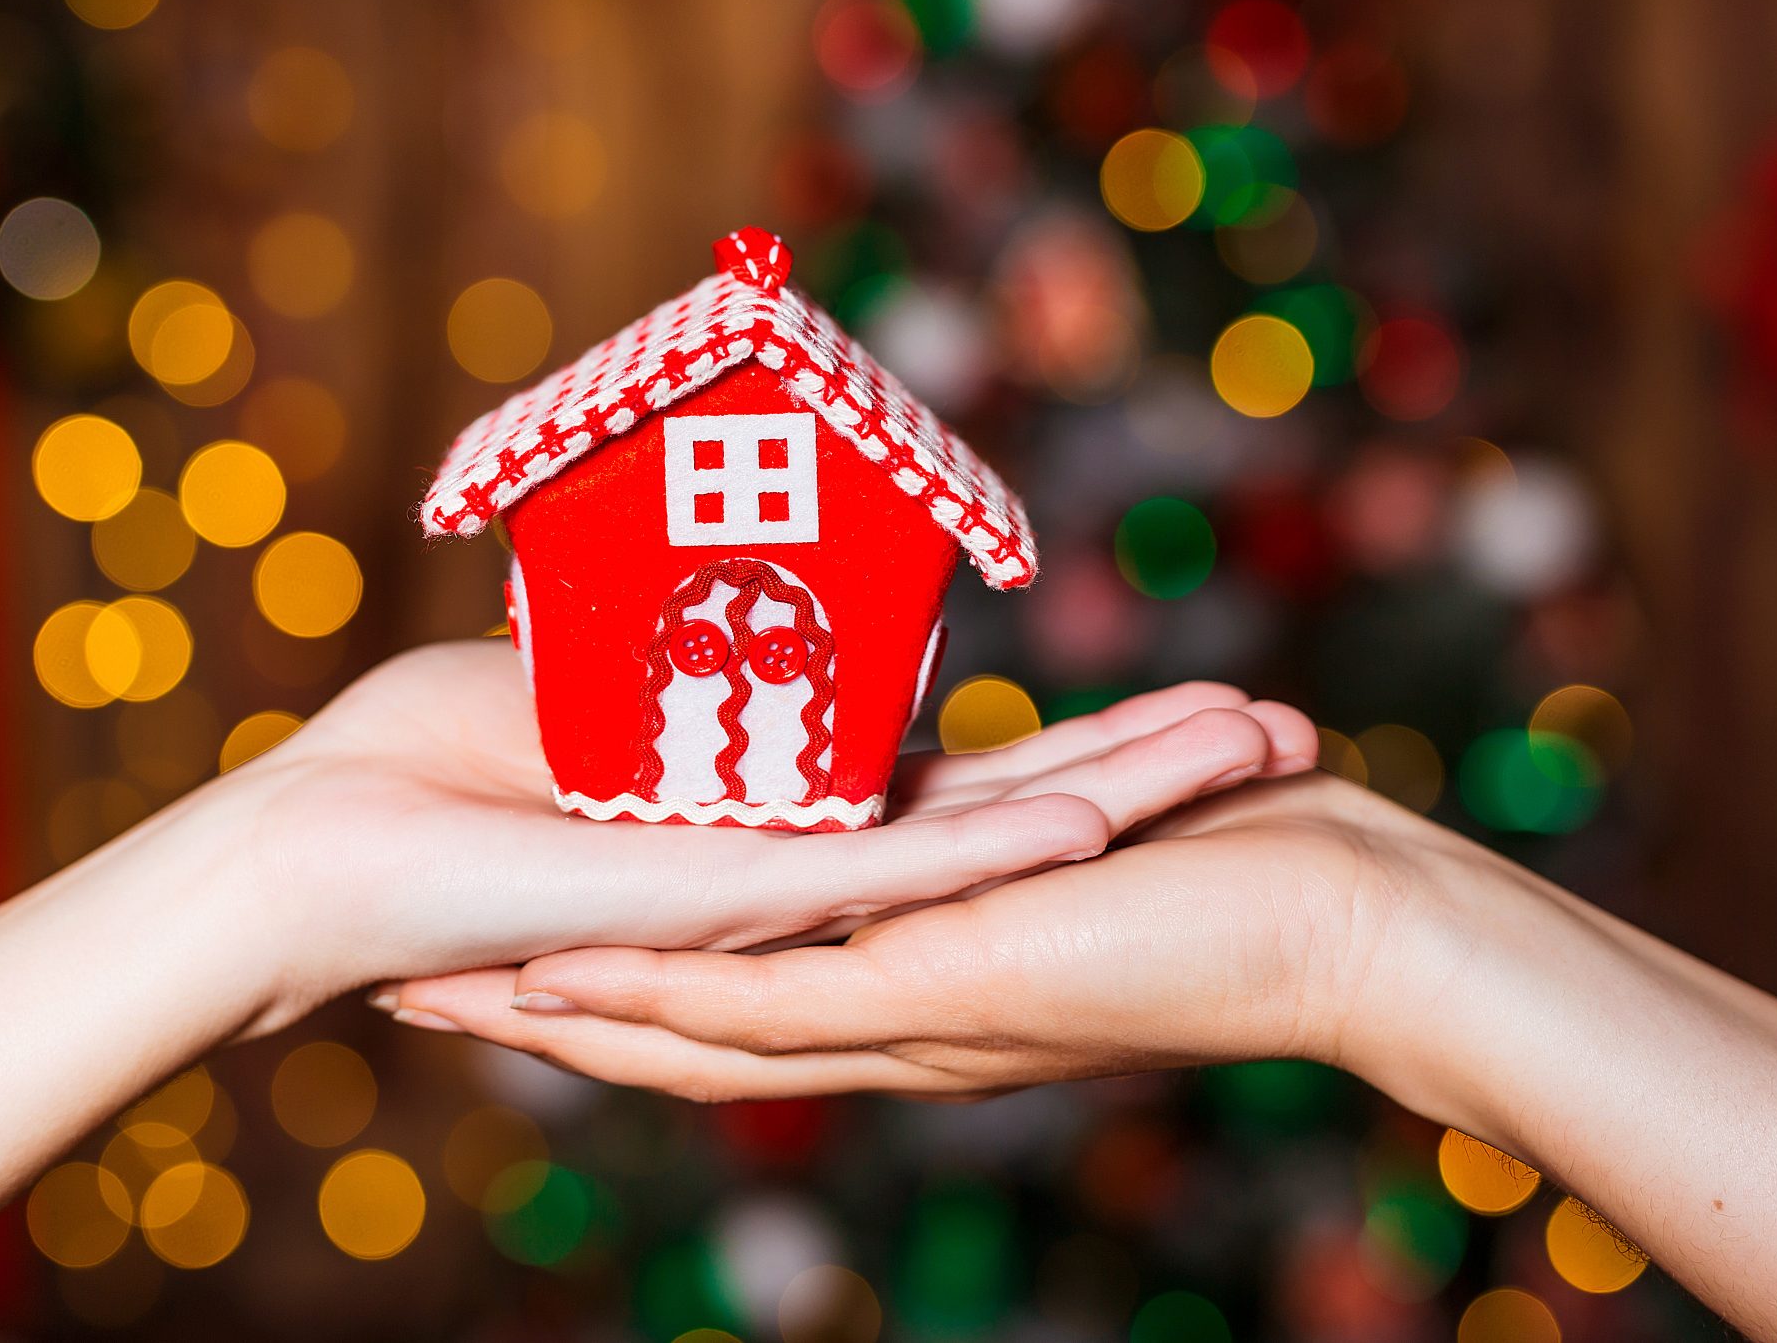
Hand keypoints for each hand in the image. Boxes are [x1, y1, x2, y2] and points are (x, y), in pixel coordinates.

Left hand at [223, 642, 1309, 1033]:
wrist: (313, 886)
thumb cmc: (404, 791)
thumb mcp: (557, 709)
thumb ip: (656, 690)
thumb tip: (716, 622)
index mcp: (770, 867)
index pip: (961, 808)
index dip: (1074, 764)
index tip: (1181, 721)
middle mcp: (798, 912)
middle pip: (1005, 832)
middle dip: (1133, 777)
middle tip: (1258, 727)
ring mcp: (766, 922)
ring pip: (979, 851)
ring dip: (1101, 796)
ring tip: (1230, 742)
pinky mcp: (721, 912)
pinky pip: (880, 872)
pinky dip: (984, 833)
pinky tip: (1089, 799)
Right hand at [387, 773, 1475, 1099]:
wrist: (1341, 926)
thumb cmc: (1236, 864)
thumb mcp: (1083, 821)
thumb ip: (991, 802)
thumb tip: (943, 749)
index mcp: (915, 973)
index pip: (743, 984)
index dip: (626, 977)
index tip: (515, 956)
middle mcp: (893, 1006)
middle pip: (696, 1022)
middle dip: (565, 1012)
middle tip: (434, 998)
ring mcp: (907, 1006)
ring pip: (706, 1028)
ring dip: (582, 1015)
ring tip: (455, 1000)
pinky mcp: (939, 987)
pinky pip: (774, 1000)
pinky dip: (665, 996)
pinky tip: (567, 983)